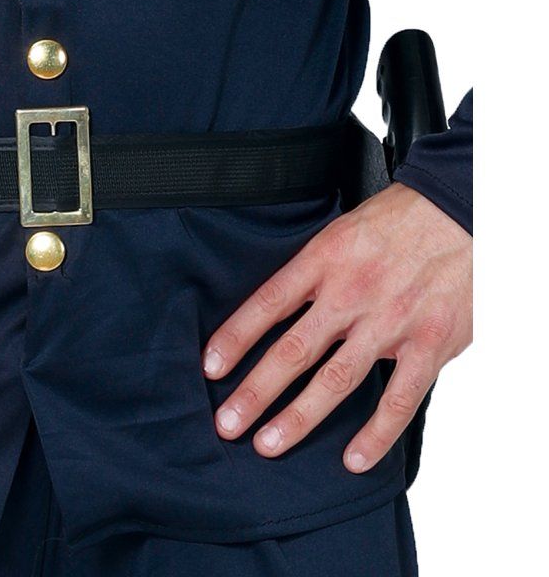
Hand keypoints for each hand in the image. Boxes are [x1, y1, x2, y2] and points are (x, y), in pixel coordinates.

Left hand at [201, 183, 471, 472]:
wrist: (460, 210)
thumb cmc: (395, 222)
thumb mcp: (338, 233)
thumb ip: (308, 274)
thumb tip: (269, 312)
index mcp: (324, 262)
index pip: (267, 304)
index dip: (235, 338)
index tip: (210, 368)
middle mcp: (351, 294)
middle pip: (293, 350)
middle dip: (255, 392)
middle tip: (226, 423)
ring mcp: (390, 322)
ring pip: (336, 379)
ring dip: (299, 418)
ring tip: (267, 444)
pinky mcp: (429, 344)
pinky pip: (400, 397)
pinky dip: (377, 433)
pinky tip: (354, 459)